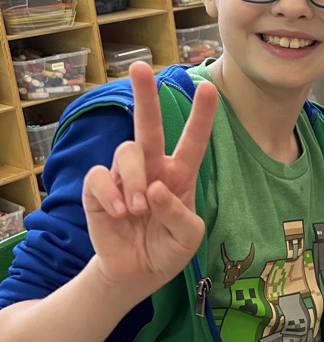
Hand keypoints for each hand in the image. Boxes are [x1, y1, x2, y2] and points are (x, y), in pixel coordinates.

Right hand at [81, 61, 217, 300]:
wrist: (135, 273)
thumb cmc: (167, 249)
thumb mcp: (188, 238)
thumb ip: (180, 215)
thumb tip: (156, 189)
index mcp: (179, 175)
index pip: (193, 140)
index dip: (201, 115)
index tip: (208, 88)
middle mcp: (152, 168)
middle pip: (147, 125)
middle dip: (144, 95)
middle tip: (139, 67)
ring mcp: (123, 176)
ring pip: (126, 153)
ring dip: (134, 180)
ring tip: (138, 210)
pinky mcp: (98, 189)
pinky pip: (99, 176)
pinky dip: (111, 194)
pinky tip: (119, 214)